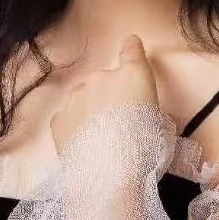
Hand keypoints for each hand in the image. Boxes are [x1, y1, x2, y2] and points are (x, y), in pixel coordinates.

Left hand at [50, 34, 158, 156]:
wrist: (109, 175)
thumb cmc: (145, 150)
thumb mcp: (159, 124)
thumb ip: (144, 106)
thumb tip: (137, 110)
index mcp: (133, 76)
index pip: (132, 50)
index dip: (131, 47)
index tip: (130, 43)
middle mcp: (102, 78)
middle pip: (105, 81)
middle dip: (110, 97)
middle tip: (118, 125)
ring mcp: (76, 96)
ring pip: (84, 99)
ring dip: (90, 111)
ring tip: (99, 140)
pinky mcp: (59, 118)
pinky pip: (67, 118)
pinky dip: (74, 127)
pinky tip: (82, 145)